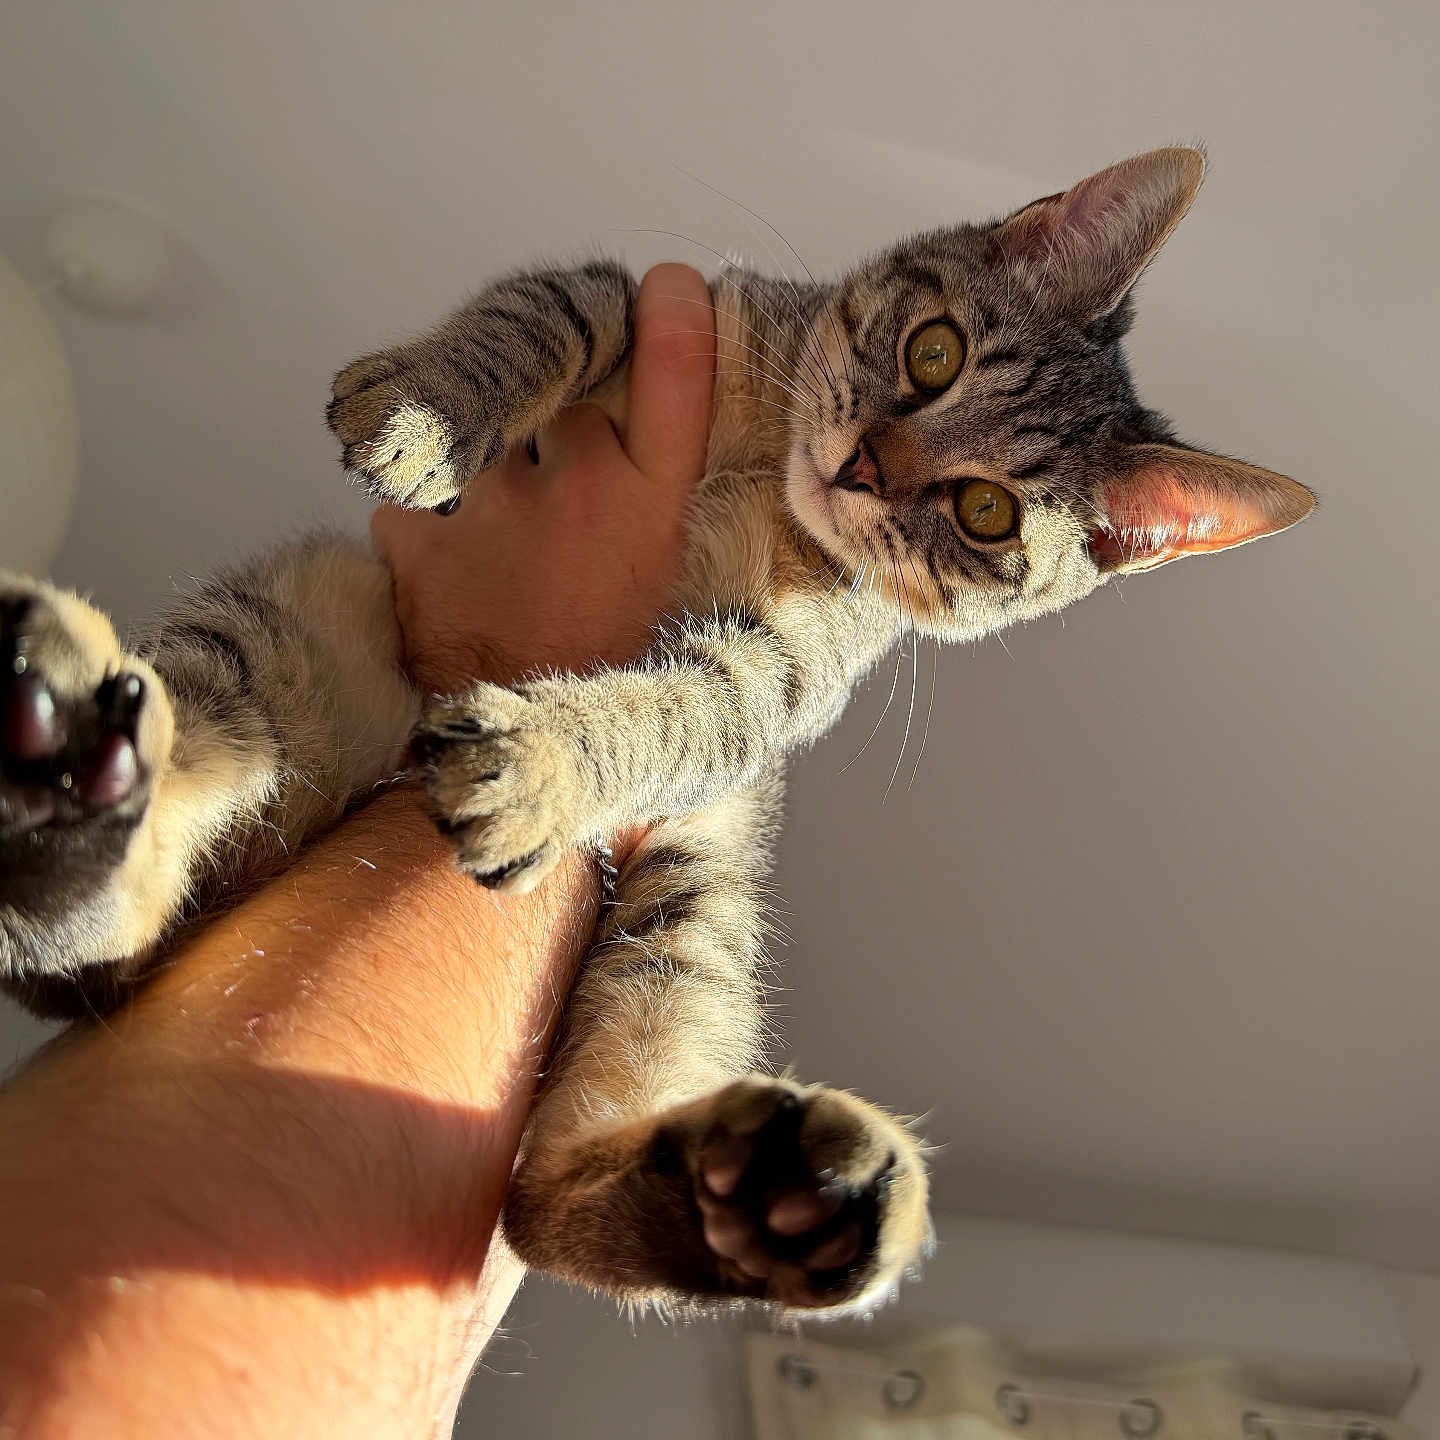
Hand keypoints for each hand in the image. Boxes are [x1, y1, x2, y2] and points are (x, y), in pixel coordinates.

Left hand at [370, 263, 714, 694]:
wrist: (507, 738)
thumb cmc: (596, 656)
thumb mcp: (660, 572)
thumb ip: (653, 479)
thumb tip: (640, 385)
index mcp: (651, 508)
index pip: (673, 375)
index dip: (668, 316)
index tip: (664, 290)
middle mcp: (576, 491)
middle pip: (559, 383)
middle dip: (555, 401)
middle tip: (558, 460)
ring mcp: (487, 503)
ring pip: (487, 426)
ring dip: (492, 456)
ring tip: (505, 533)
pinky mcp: (413, 526)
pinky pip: (428, 477)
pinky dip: (438, 505)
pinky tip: (461, 557)